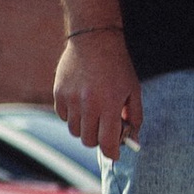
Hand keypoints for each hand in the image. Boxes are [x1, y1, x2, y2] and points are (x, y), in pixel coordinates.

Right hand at [55, 28, 139, 157]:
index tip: (115, 154)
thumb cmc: (117, 66)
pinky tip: (81, 102)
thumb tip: (132, 140)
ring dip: (85, 128)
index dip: (112, 152)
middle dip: (99, 139)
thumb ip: (134, 117)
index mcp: (110, 104)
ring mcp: (70, 99)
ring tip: (93, 112)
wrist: (94, 40)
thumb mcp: (133, 90)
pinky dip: (72, 116)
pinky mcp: (58, 93)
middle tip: (105, 129)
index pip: (107, 142)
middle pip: (89, 140)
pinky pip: (63, 117)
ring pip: (74, 131)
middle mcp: (88, 104)